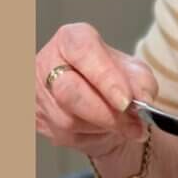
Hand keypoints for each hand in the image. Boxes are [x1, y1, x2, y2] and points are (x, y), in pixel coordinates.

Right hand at [36, 23, 158, 158]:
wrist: (100, 101)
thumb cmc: (115, 79)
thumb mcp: (135, 71)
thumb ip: (141, 82)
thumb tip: (142, 100)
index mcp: (71, 39)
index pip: (83, 53)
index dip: (105, 78)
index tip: (126, 100)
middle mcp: (47, 62)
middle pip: (69, 91)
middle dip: (106, 113)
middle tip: (133, 123)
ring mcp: (37, 93)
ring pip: (67, 120)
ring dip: (103, 128)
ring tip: (128, 127)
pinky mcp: (36, 120)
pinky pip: (66, 137)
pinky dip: (93, 138)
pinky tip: (107, 131)